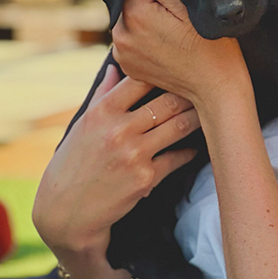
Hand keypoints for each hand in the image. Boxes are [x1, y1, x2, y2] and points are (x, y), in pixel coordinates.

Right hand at [33, 63, 199, 258]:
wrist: (66, 211)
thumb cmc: (75, 162)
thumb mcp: (84, 125)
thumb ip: (103, 95)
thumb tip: (115, 67)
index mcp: (103, 112)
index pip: (141, 80)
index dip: (165, 73)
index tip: (181, 71)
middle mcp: (118, 130)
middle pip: (168, 102)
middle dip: (191, 94)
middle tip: (208, 89)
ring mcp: (134, 154)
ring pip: (180, 126)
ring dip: (198, 118)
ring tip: (210, 113)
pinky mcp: (146, 177)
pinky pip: (178, 157)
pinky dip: (189, 151)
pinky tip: (194, 147)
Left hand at [111, 0, 247, 105]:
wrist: (216, 89)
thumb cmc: (213, 48)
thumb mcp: (191, 8)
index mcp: (136, 14)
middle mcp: (121, 34)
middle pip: (127, 1)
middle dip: (145, 2)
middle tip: (175, 15)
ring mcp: (122, 53)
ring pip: (127, 21)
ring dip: (143, 20)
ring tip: (172, 32)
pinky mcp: (128, 66)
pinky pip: (130, 41)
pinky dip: (143, 39)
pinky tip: (166, 45)